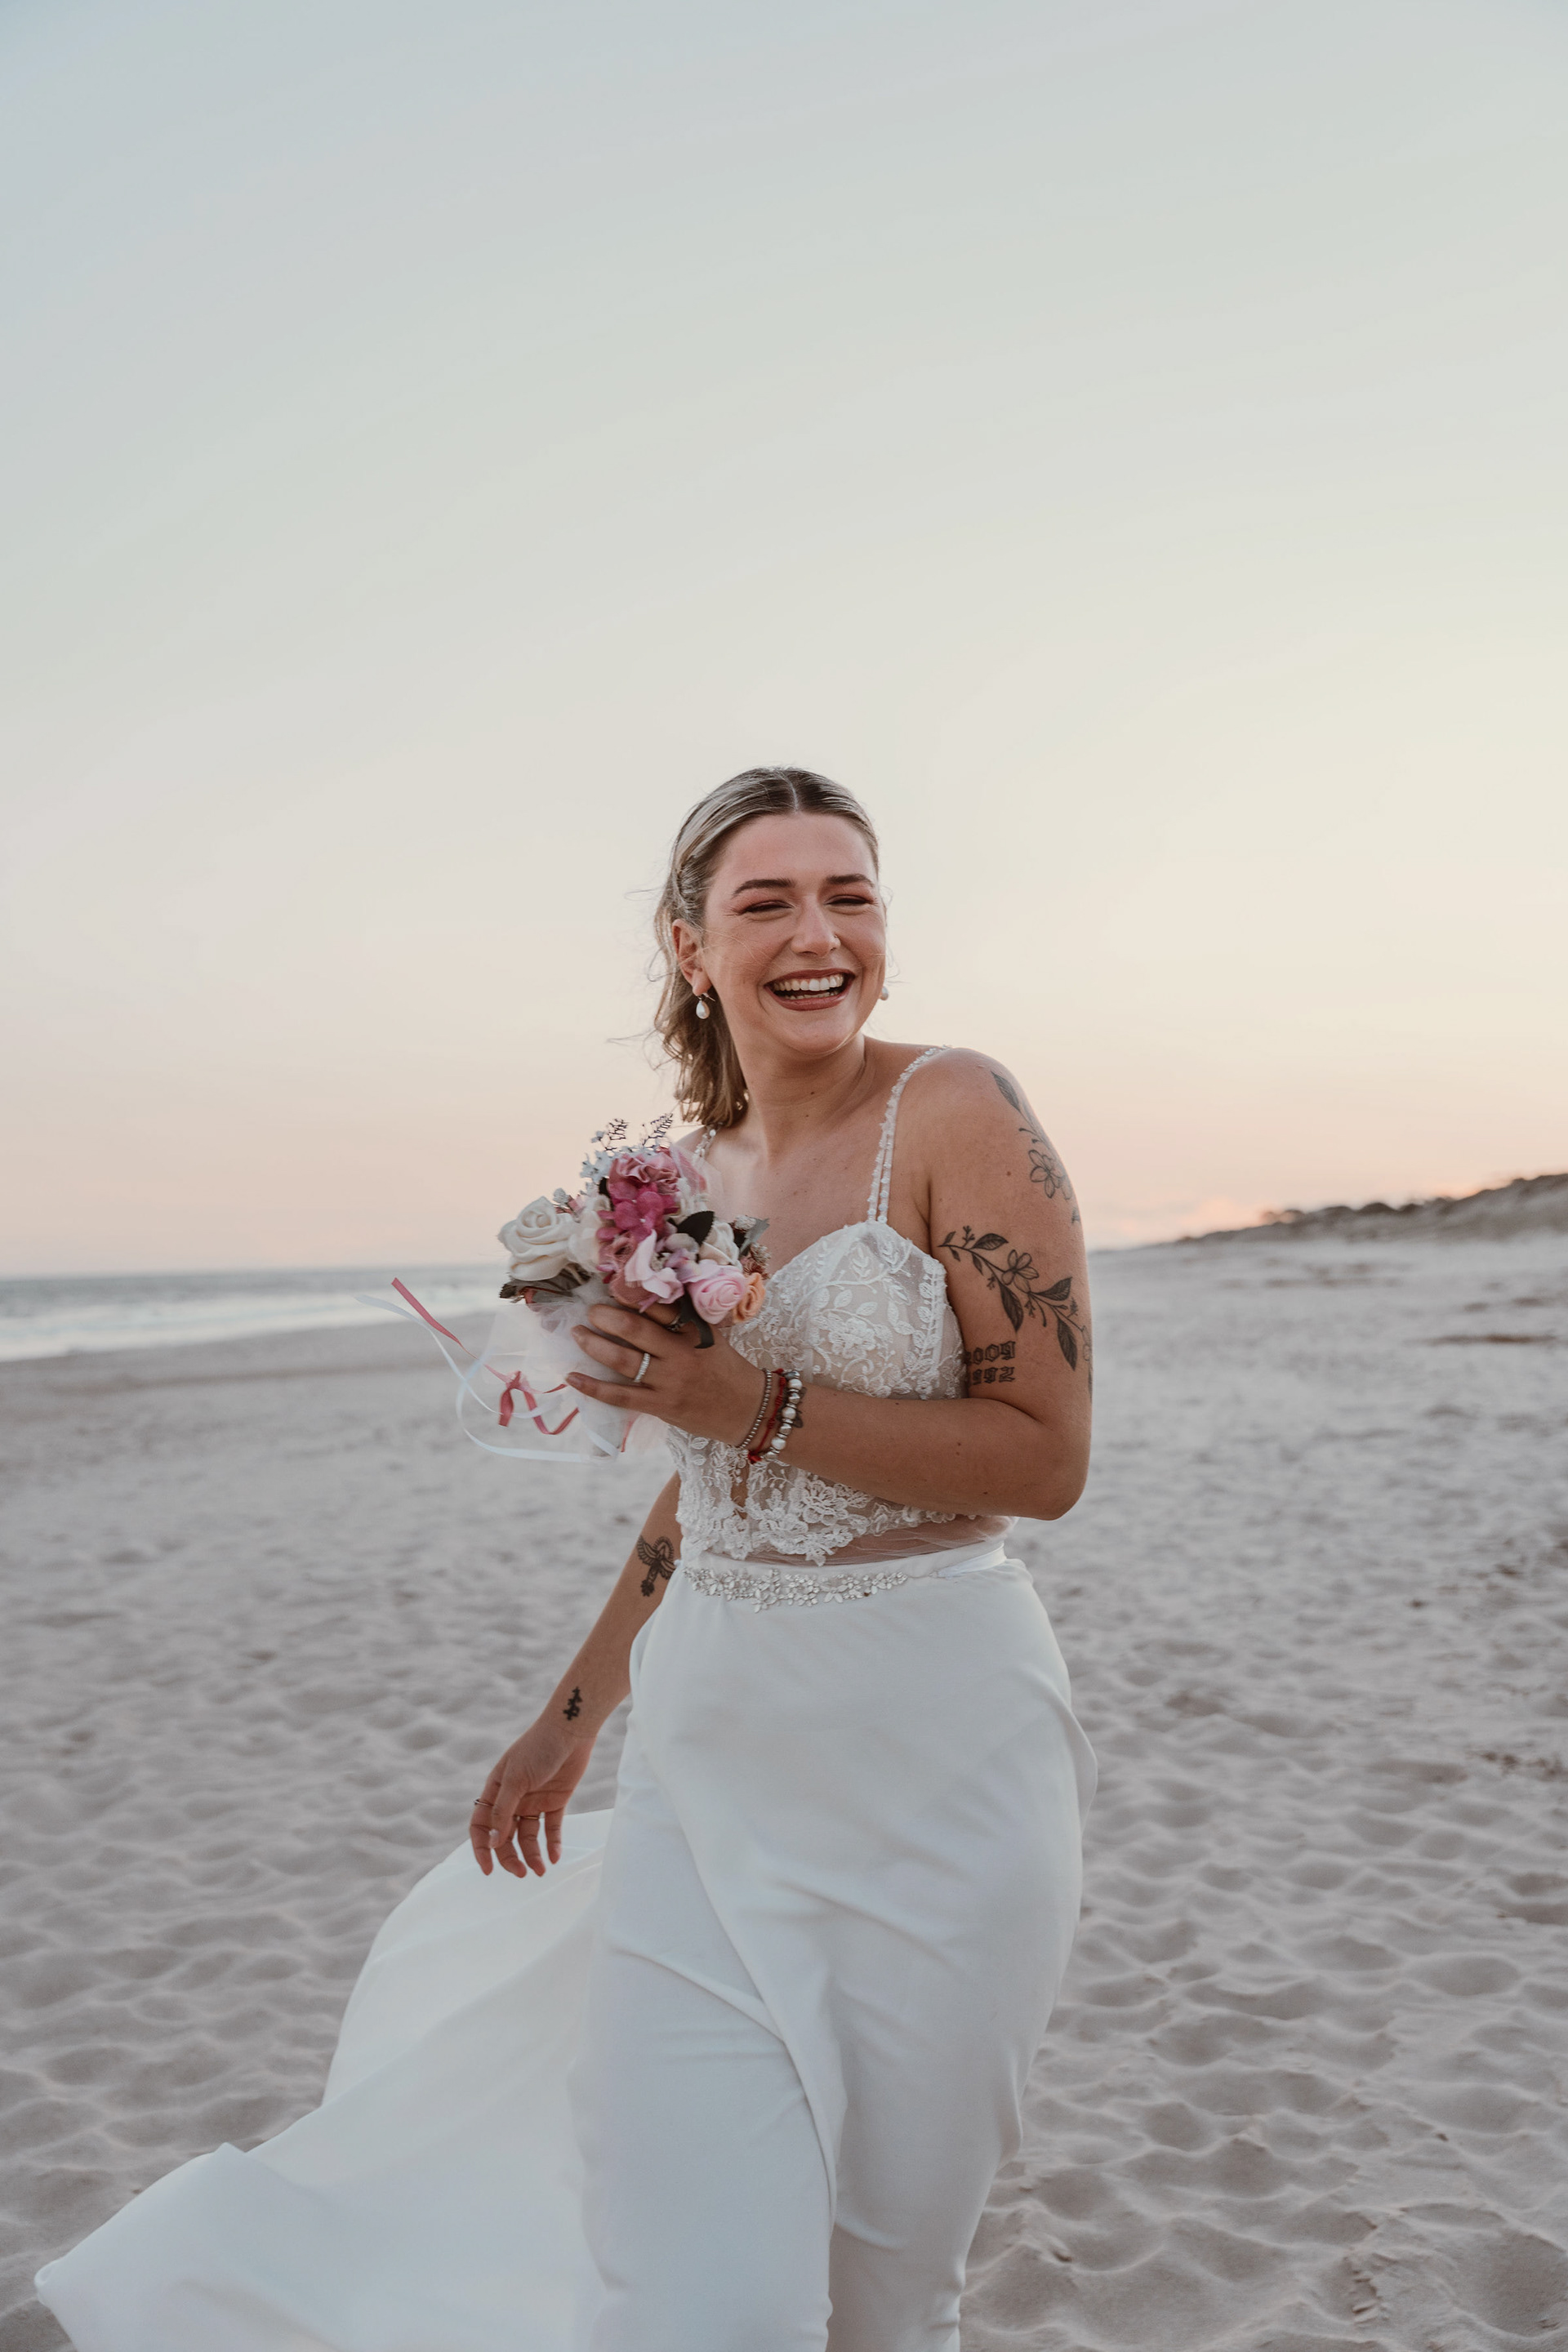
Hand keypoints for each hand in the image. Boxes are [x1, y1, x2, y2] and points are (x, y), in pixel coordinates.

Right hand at [470, 1716, 594, 1878]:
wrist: (572, 1729)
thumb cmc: (539, 1748)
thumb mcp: (516, 1778)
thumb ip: (504, 1810)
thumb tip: (493, 1841)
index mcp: (496, 1790)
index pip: (481, 1825)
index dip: (482, 1848)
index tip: (488, 1870)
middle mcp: (513, 1798)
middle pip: (505, 1836)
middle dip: (510, 1856)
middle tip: (521, 1874)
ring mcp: (535, 1800)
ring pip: (528, 1836)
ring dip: (532, 1855)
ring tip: (541, 1870)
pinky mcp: (556, 1801)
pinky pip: (552, 1829)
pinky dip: (553, 1844)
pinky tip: (555, 1857)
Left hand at [568, 1303, 766, 1443]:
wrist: (748, 1410)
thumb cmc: (728, 1370)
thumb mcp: (711, 1337)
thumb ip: (683, 1321)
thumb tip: (645, 1302)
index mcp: (694, 1331)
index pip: (657, 1305)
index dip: (629, 1294)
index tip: (611, 1286)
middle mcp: (679, 1353)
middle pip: (633, 1328)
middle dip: (604, 1316)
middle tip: (590, 1310)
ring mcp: (668, 1381)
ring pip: (622, 1359)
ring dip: (593, 1344)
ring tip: (577, 1332)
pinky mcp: (660, 1406)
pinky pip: (620, 1396)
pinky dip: (593, 1387)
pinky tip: (573, 1376)